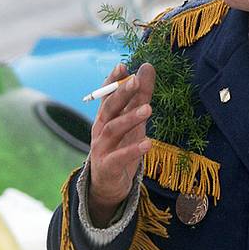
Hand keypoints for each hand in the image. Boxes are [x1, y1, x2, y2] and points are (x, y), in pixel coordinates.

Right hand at [88, 62, 155, 225]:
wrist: (108, 184)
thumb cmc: (121, 145)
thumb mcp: (133, 119)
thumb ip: (140, 95)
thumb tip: (147, 66)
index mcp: (105, 115)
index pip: (106, 94)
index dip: (112, 80)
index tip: (122, 66)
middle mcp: (100, 129)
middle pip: (109, 108)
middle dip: (121, 93)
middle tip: (136, 80)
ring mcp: (102, 148)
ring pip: (113, 130)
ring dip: (130, 118)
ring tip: (148, 109)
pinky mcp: (108, 166)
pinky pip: (120, 157)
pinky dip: (133, 150)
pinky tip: (148, 143)